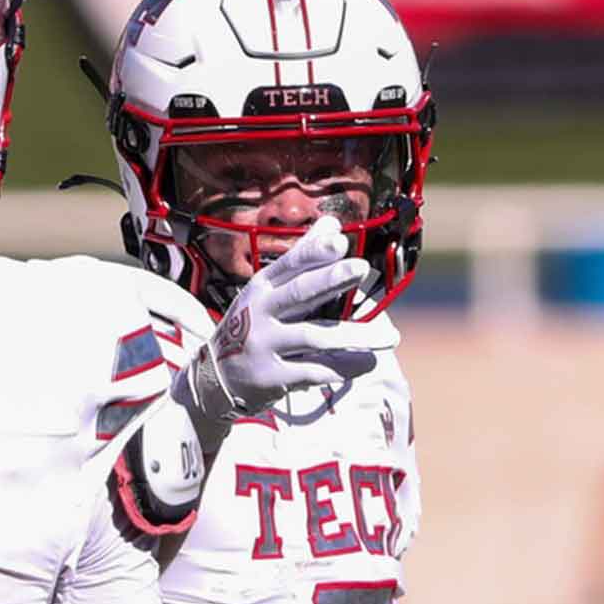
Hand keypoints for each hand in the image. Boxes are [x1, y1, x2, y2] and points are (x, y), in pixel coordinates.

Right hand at [174, 217, 391, 430]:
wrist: (215, 380)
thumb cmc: (251, 326)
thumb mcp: (266, 292)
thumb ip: (301, 259)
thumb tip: (330, 223)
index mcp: (261, 289)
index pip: (289, 265)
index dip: (314, 252)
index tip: (340, 240)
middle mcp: (259, 314)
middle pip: (298, 293)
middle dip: (330, 279)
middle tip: (360, 267)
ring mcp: (264, 346)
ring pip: (315, 336)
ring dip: (355, 336)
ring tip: (389, 337)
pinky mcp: (271, 377)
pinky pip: (315, 371)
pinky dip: (344, 367)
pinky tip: (366, 363)